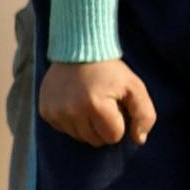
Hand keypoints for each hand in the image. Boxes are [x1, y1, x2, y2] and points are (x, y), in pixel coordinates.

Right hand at [39, 58, 155, 146]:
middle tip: (103, 103)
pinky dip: (72, 121)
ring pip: (80, 137)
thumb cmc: (110, 70)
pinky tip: (75, 102)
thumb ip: (144, 114)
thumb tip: (139, 140)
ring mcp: (56, 112)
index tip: (115, 104)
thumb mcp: (134, 86)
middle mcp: (72, 112)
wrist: (78, 49)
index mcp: (96, 106)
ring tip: (89, 102)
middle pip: (96, 140)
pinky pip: (64, 130)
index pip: (113, 136)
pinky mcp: (45, 111)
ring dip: (88, 125)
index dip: (119, 122)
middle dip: (104, 126)